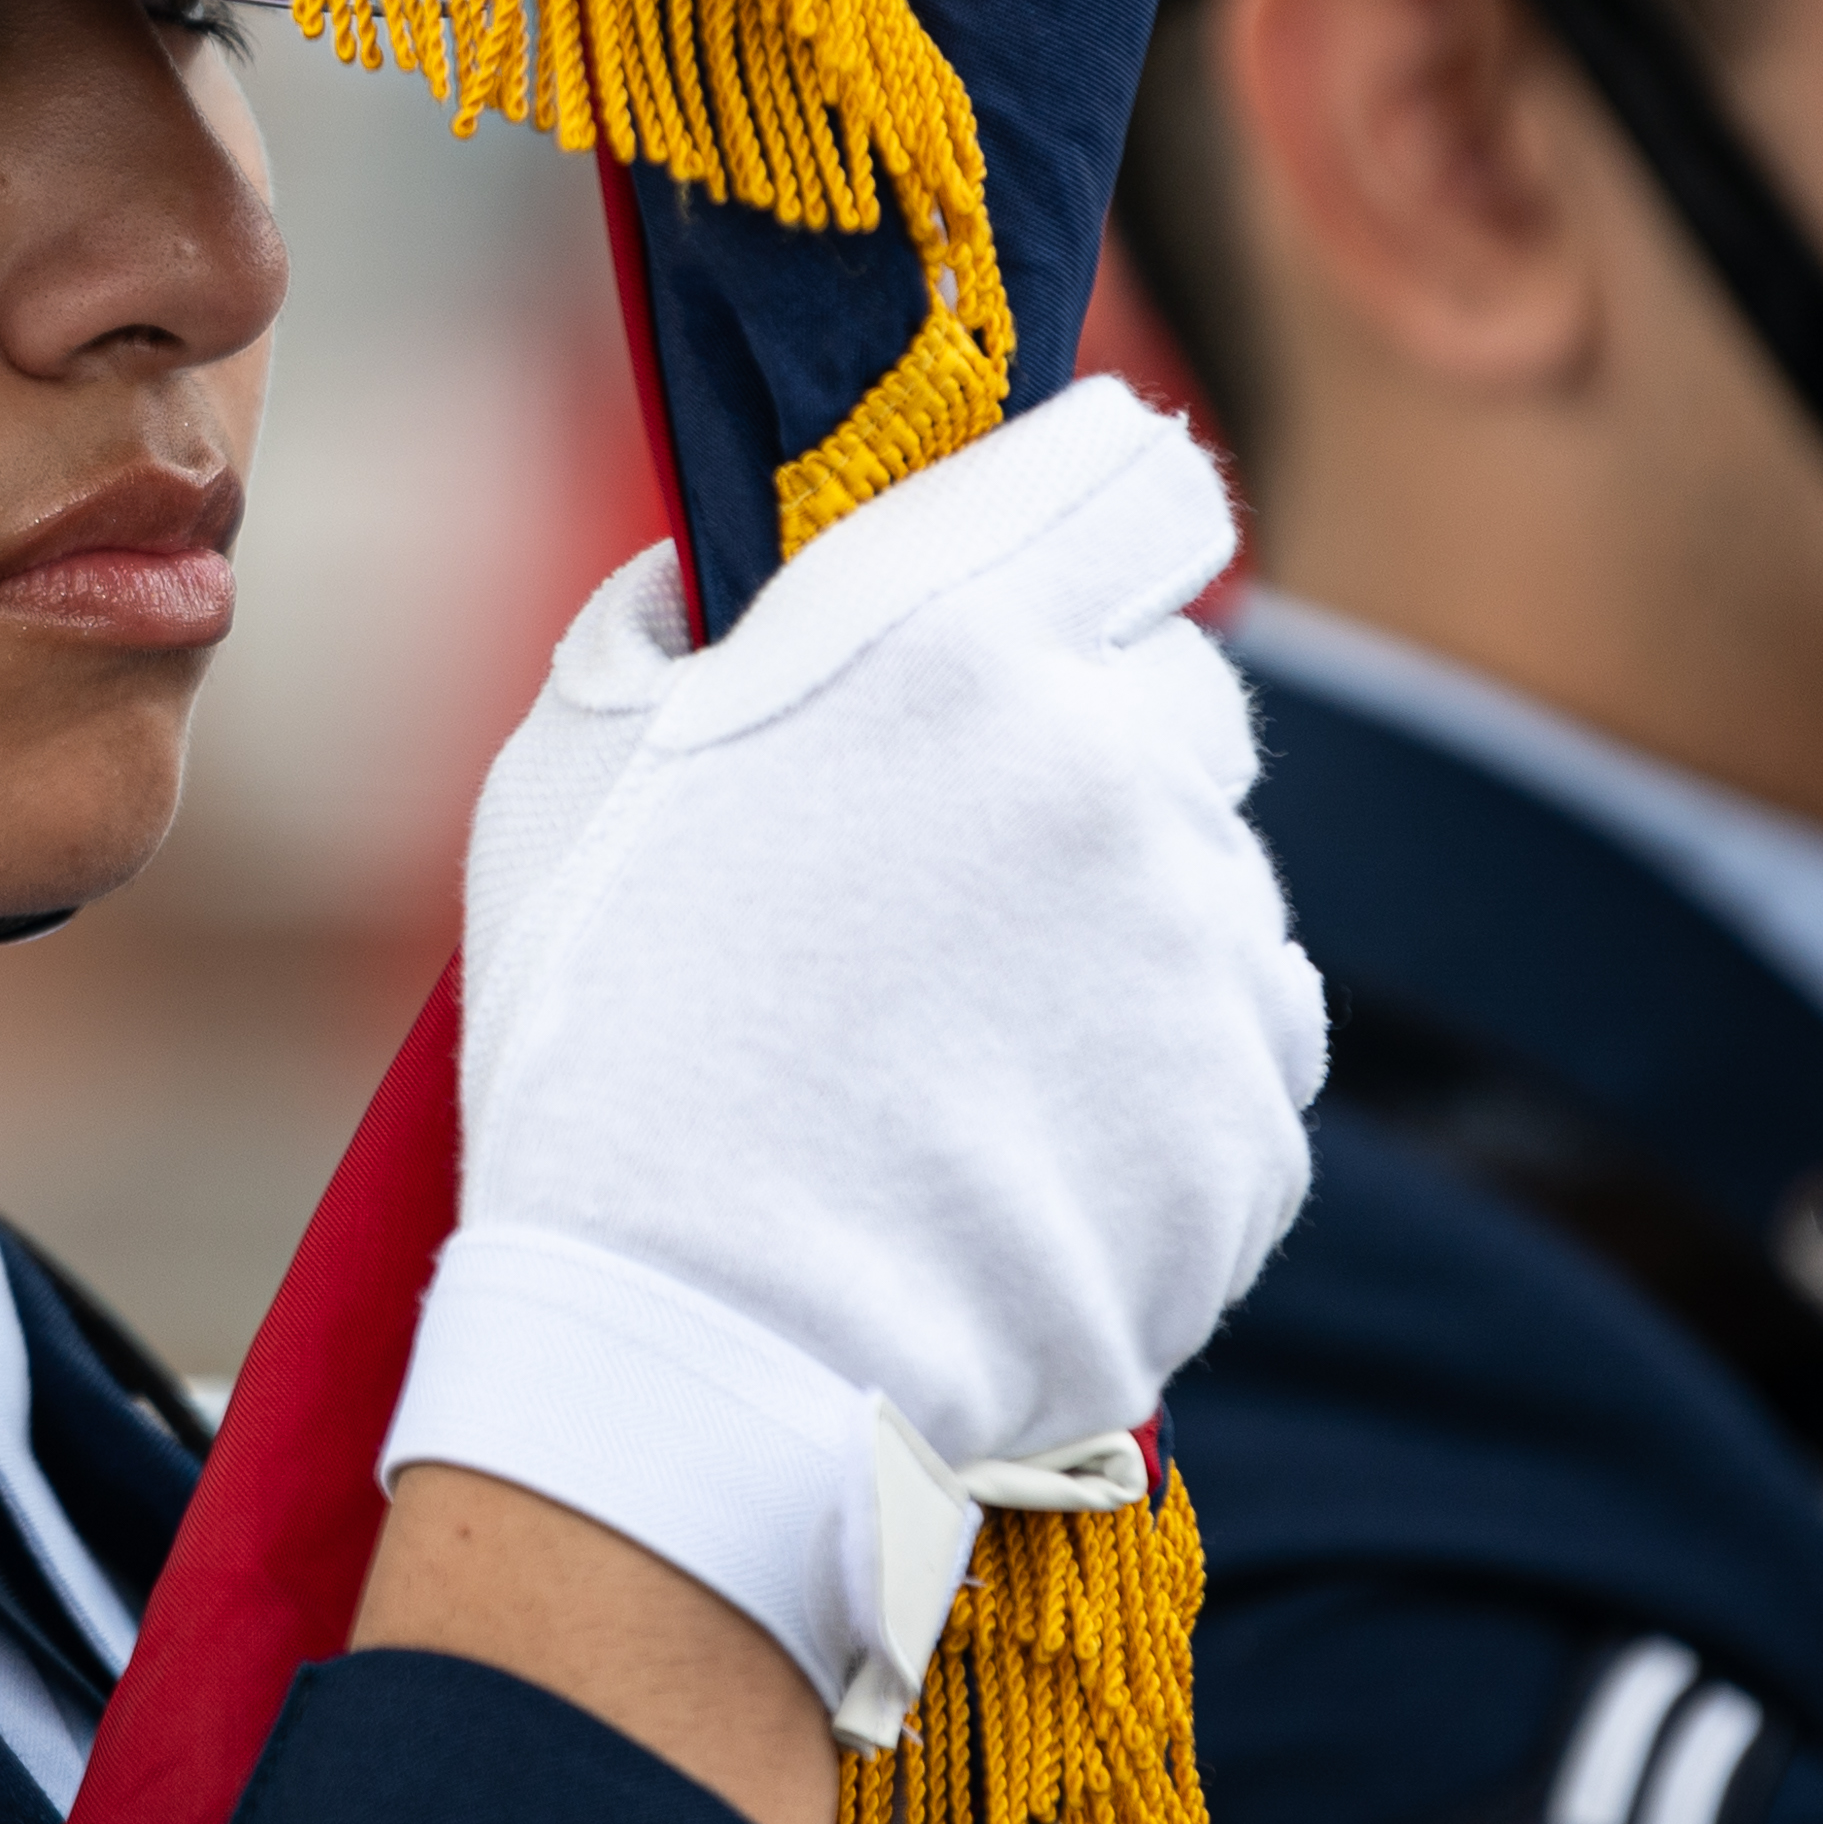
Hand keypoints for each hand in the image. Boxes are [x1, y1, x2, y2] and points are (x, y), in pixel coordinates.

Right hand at [381, 375, 1326, 1744]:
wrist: (691, 1346)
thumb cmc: (602, 1035)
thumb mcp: (575, 757)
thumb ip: (673, 617)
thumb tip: (714, 566)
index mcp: (953, 631)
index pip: (1140, 477)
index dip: (1097, 518)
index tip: (1055, 576)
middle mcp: (1109, 761)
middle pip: (1186, 690)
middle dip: (1096, 748)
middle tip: (960, 863)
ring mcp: (1201, 948)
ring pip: (1220, 885)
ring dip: (1131, 931)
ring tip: (971, 1047)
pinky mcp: (1246, 1117)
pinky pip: (1240, 1057)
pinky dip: (1159, 1090)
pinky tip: (1020, 1149)